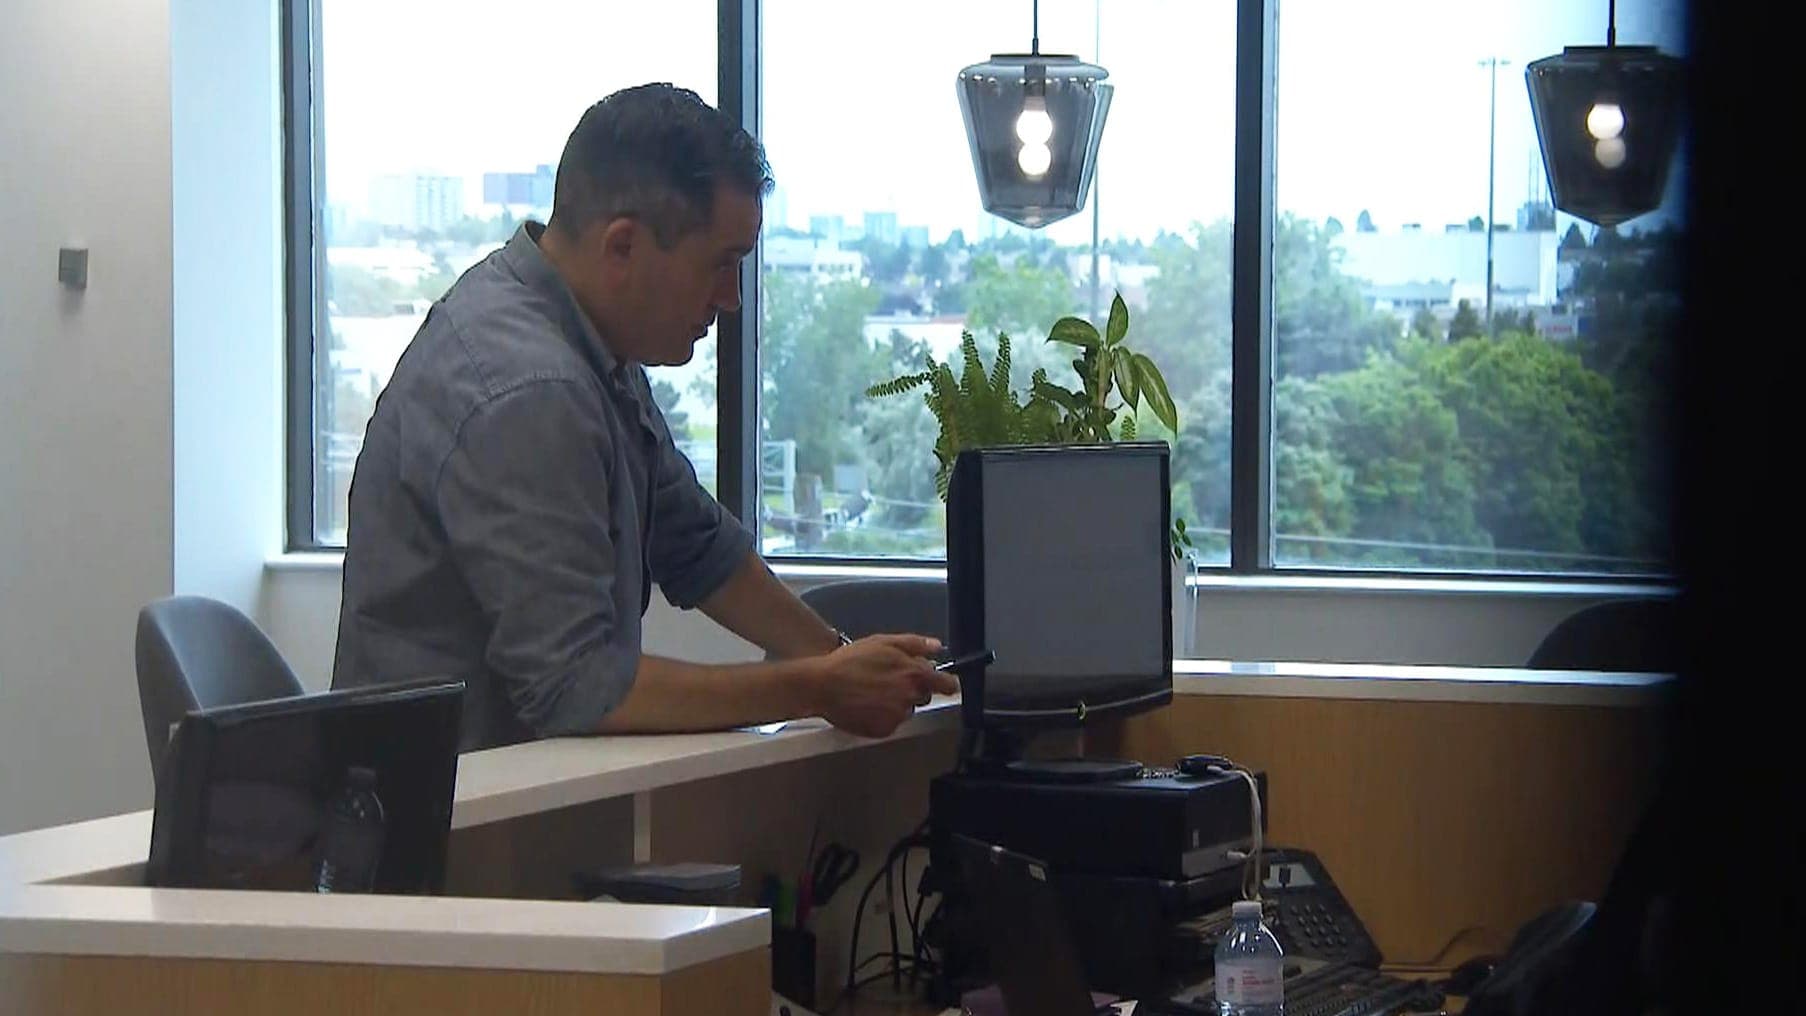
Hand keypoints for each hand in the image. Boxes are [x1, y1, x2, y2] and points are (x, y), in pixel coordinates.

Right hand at [812, 634, 957, 737]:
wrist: (822, 685)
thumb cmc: (851, 660)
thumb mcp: (883, 642)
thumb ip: (915, 644)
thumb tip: (938, 647)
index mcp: (914, 674)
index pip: (947, 685)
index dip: (947, 682)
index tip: (945, 683)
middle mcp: (910, 698)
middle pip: (924, 696)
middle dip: (913, 689)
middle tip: (889, 680)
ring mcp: (897, 717)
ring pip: (906, 710)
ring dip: (896, 703)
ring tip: (872, 691)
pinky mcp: (884, 730)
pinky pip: (891, 723)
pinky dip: (883, 716)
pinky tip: (867, 704)